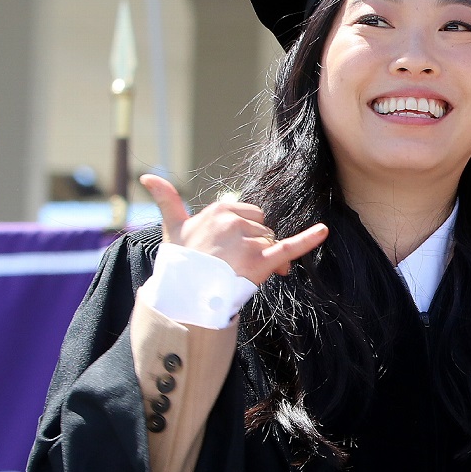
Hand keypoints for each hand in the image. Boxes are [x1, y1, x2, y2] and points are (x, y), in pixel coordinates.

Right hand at [140, 174, 326, 287]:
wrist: (182, 294)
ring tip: (240, 274)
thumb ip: (167, 200)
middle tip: (234, 265)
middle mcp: (233, 221)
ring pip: (270, 244)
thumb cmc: (180, 261)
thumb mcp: (173, 228)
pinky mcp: (259, 261)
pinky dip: (308, 239)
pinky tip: (323, 231)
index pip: (249, 215)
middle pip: (262, 229)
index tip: (233, 250)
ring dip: (264, 260)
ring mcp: (246, 241)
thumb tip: (147, 177)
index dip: (247, 233)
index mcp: (219, 210)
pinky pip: (289, 247)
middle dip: (256, 246)